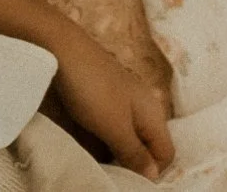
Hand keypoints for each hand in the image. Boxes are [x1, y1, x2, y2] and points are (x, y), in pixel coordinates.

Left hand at [49, 36, 175, 180]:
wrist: (60, 48)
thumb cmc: (92, 88)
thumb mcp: (114, 126)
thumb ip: (134, 152)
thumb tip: (153, 176)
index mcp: (152, 113)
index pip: (165, 153)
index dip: (153, 171)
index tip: (130, 181)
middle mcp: (140, 108)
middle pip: (145, 147)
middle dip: (131, 164)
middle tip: (112, 176)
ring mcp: (119, 103)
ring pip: (123, 139)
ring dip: (112, 154)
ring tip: (96, 166)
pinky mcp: (99, 100)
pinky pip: (105, 129)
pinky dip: (98, 141)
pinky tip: (84, 147)